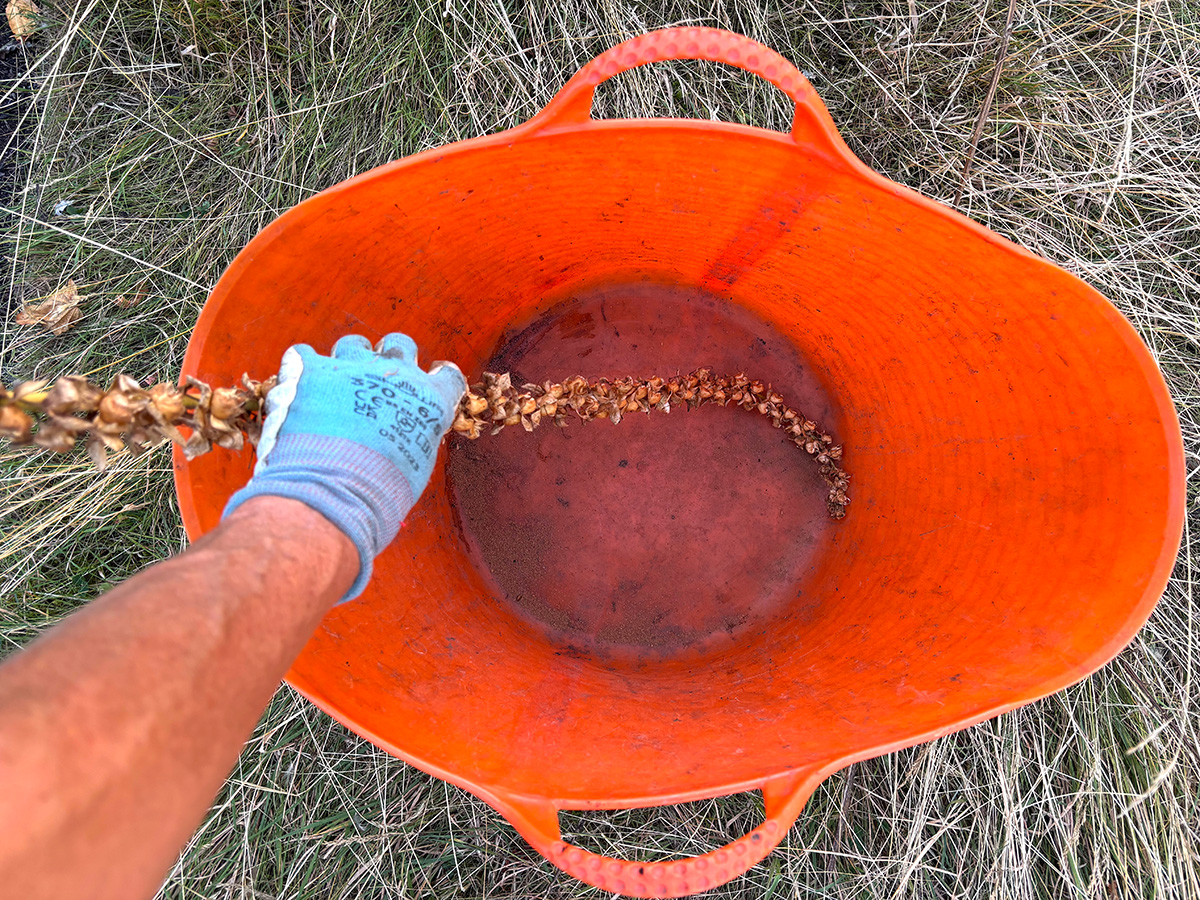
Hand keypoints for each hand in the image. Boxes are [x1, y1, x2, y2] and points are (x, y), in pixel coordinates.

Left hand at [223, 334, 465, 601]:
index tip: (428, 386)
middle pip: (401, 346)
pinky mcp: (310, 371)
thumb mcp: (414, 470)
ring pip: (353, 344)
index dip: (436, 380)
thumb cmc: (380, 494)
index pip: (447, 376)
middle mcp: (395, 374)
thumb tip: (397, 443)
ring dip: (347, 360)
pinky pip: (303, 353)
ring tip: (336, 382)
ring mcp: (352, 368)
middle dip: (392, 359)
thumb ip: (410, 443)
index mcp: (429, 400)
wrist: (333, 493)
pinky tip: (299, 385)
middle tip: (379, 381)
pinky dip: (301, 368)